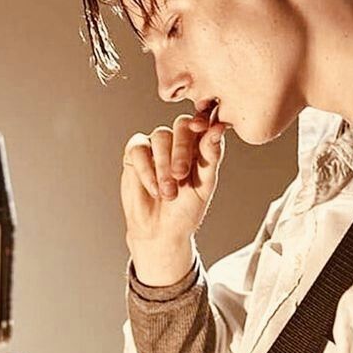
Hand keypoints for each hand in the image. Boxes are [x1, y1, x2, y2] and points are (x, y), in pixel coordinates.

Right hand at [121, 109, 225, 283]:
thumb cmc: (186, 210)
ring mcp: (156, 145)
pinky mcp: (135, 154)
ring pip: (161, 136)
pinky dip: (146, 169)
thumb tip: (217, 129)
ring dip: (164, 164)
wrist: (161, 231)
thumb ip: (210, 157)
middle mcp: (178, 141)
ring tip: (168, 192)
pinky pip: (138, 148)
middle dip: (181, 150)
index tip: (201, 128)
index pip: (204, 125)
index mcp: (200, 146)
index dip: (202, 121)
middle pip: (181, 126)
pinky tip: (153, 189)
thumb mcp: (203, 186)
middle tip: (180, 175)